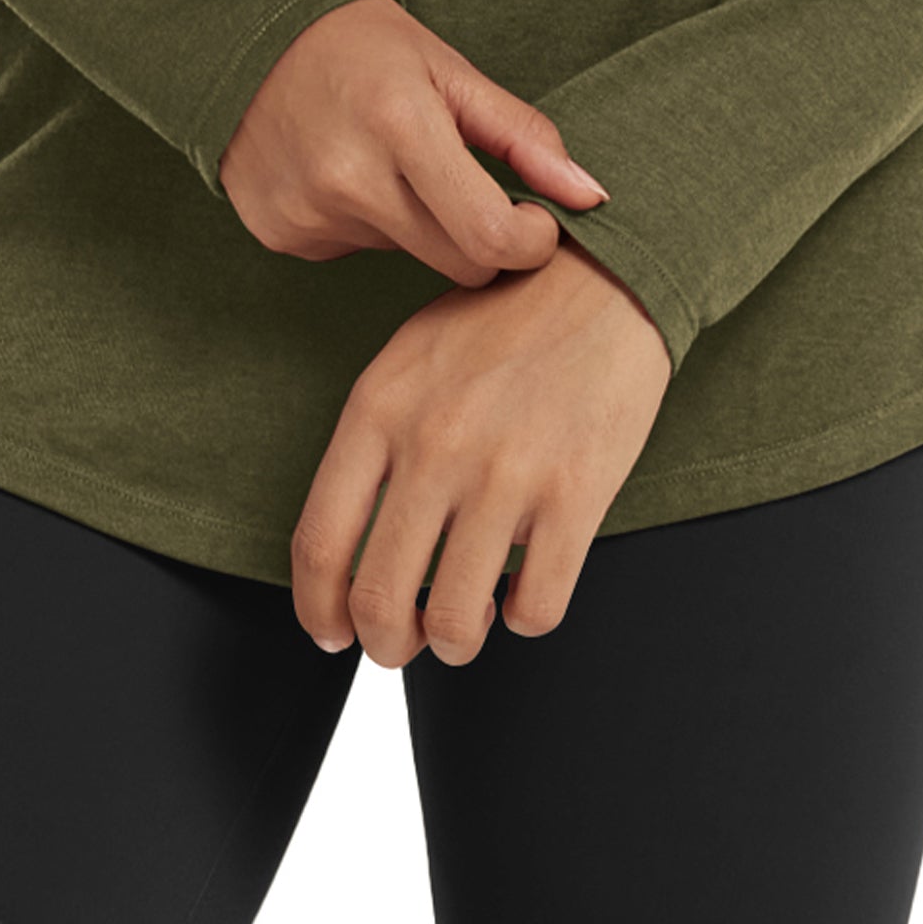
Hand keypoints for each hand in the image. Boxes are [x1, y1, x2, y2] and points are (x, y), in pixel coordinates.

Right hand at [217, 0, 609, 290]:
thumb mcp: (450, 71)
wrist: (246, 38)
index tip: (535, 219)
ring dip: (416, 224)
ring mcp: (308, 212)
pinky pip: (355, 253)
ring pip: (408, 258)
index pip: (490, 236)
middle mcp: (348, 177)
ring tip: (385, 162)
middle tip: (466, 186)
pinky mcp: (281, 235)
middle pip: (459, 263)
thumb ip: (522, 136)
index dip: (531, 240)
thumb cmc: (361, 47)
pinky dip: (364, 225)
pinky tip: (342, 174)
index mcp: (401, 125)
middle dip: (482, 238)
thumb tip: (590, 196)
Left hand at [289, 234, 672, 667]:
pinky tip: (526, 590)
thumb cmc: (502, 319)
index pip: (319, 543)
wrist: (604, 277)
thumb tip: (349, 542)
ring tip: (468, 622)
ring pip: (455, 623)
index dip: (318, 610)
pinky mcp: (576, 494)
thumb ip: (374, 440)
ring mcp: (506, 473)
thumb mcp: (410, 357)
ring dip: (456, 644)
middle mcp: (434, 446)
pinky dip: (525, 618)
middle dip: (386, 646)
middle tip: (403, 645)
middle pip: (379, 599)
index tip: (332, 633)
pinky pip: (536, 609)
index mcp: (380, 409)